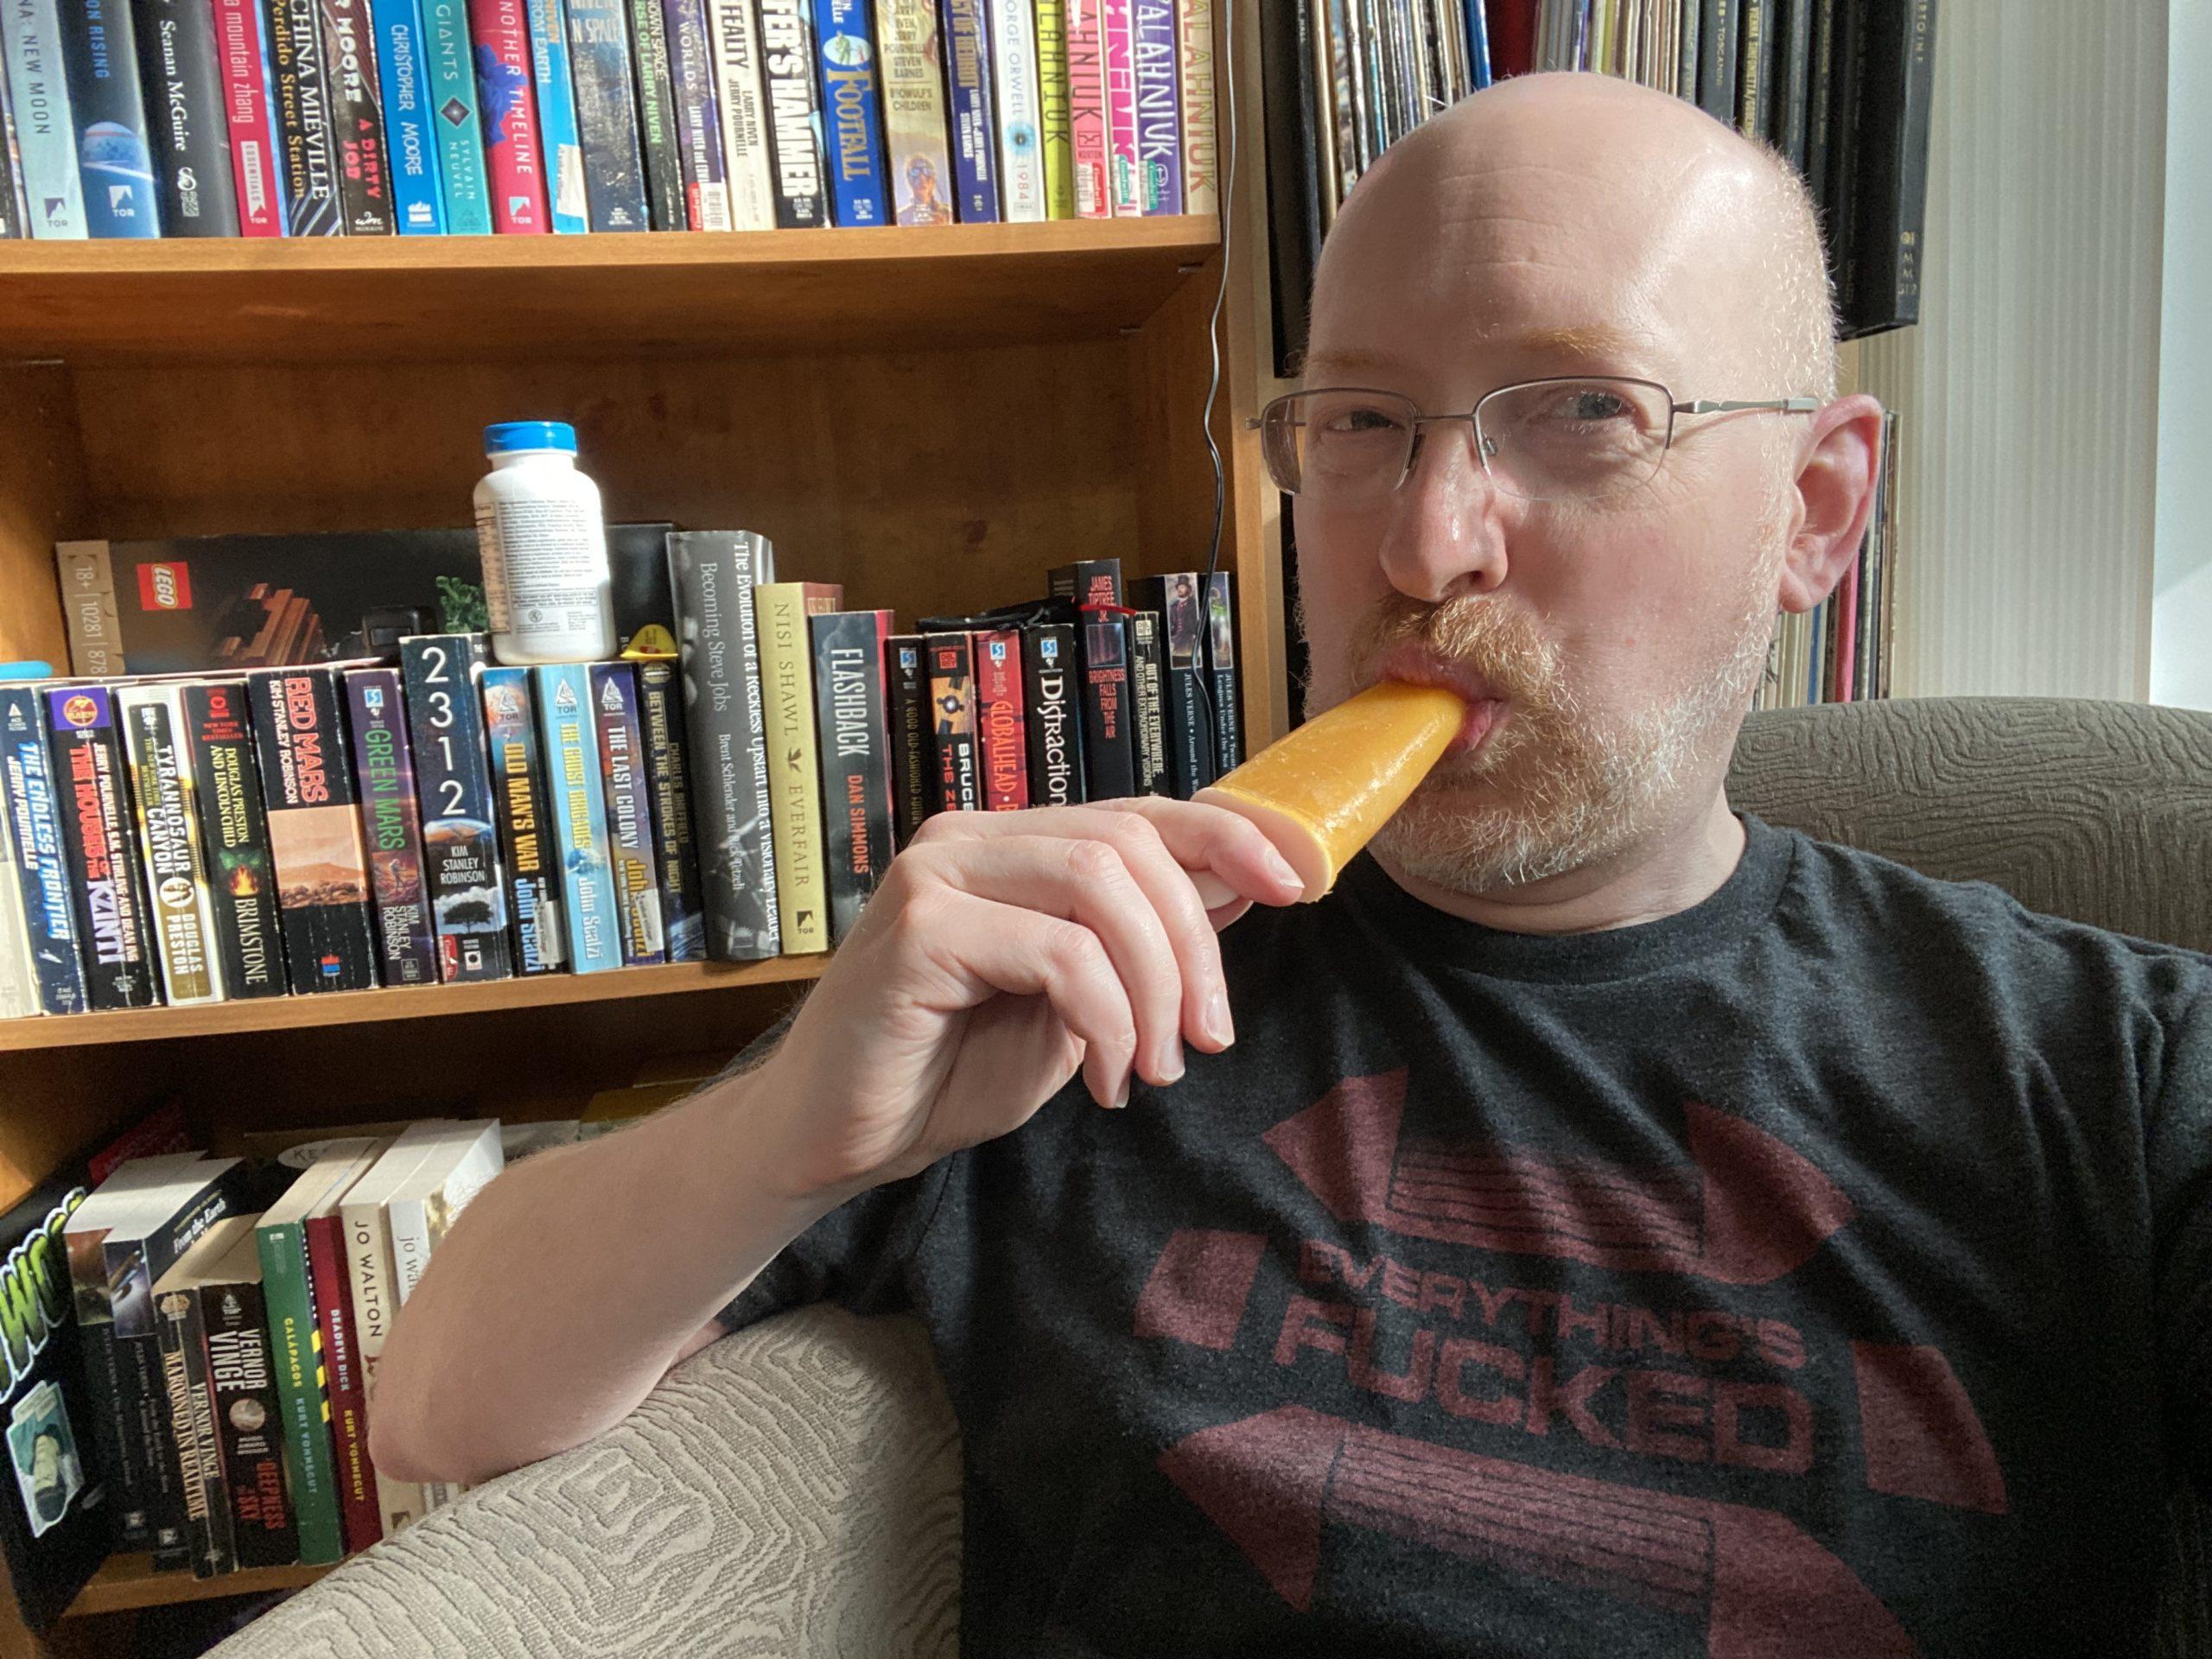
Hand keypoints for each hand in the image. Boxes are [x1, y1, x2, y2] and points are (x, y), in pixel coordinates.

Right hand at [751, 800, 1306, 1199]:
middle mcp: (971, 837)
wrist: (838, 1139)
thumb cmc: (947, 1072)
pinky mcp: (918, 927)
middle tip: (1205, 1041)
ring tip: (1153, 1068)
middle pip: (1131, 846)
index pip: (1138, 812)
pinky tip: (1100, 1080)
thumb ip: (1137, 942)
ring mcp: (937, 873)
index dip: (1228, 836)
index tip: (1296, 887)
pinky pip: (1059, 953)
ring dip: (1155, 988)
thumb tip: (1241, 887)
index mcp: (1011, 843)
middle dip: (1194, 947)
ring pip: (1100, 887)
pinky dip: (1105, 1021)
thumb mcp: (1074, 1004)